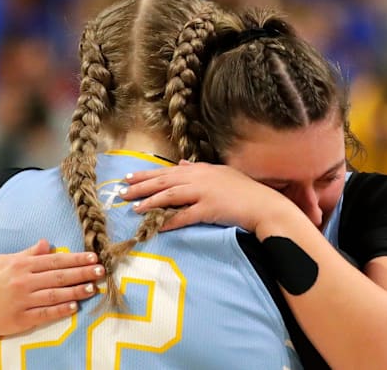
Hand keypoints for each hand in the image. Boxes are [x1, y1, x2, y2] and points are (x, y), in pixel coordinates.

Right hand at [0, 239, 104, 337]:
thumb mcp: (3, 261)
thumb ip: (27, 253)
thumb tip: (47, 243)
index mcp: (21, 265)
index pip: (54, 260)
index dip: (75, 258)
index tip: (93, 257)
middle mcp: (23, 281)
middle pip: (59, 276)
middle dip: (82, 273)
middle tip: (101, 270)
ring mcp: (22, 301)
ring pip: (55, 295)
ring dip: (76, 291)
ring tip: (94, 288)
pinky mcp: (20, 319)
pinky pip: (44, 314)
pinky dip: (60, 310)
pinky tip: (75, 307)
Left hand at [121, 160, 294, 231]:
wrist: (264, 204)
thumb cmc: (244, 190)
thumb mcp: (221, 173)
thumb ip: (199, 168)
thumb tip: (182, 163)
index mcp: (200, 169)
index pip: (167, 171)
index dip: (147, 174)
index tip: (129, 178)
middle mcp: (199, 178)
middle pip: (163, 181)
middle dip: (141, 186)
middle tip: (122, 192)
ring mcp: (203, 193)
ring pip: (170, 196)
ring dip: (150, 202)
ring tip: (134, 208)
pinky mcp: (208, 209)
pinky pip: (184, 216)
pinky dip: (169, 220)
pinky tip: (157, 225)